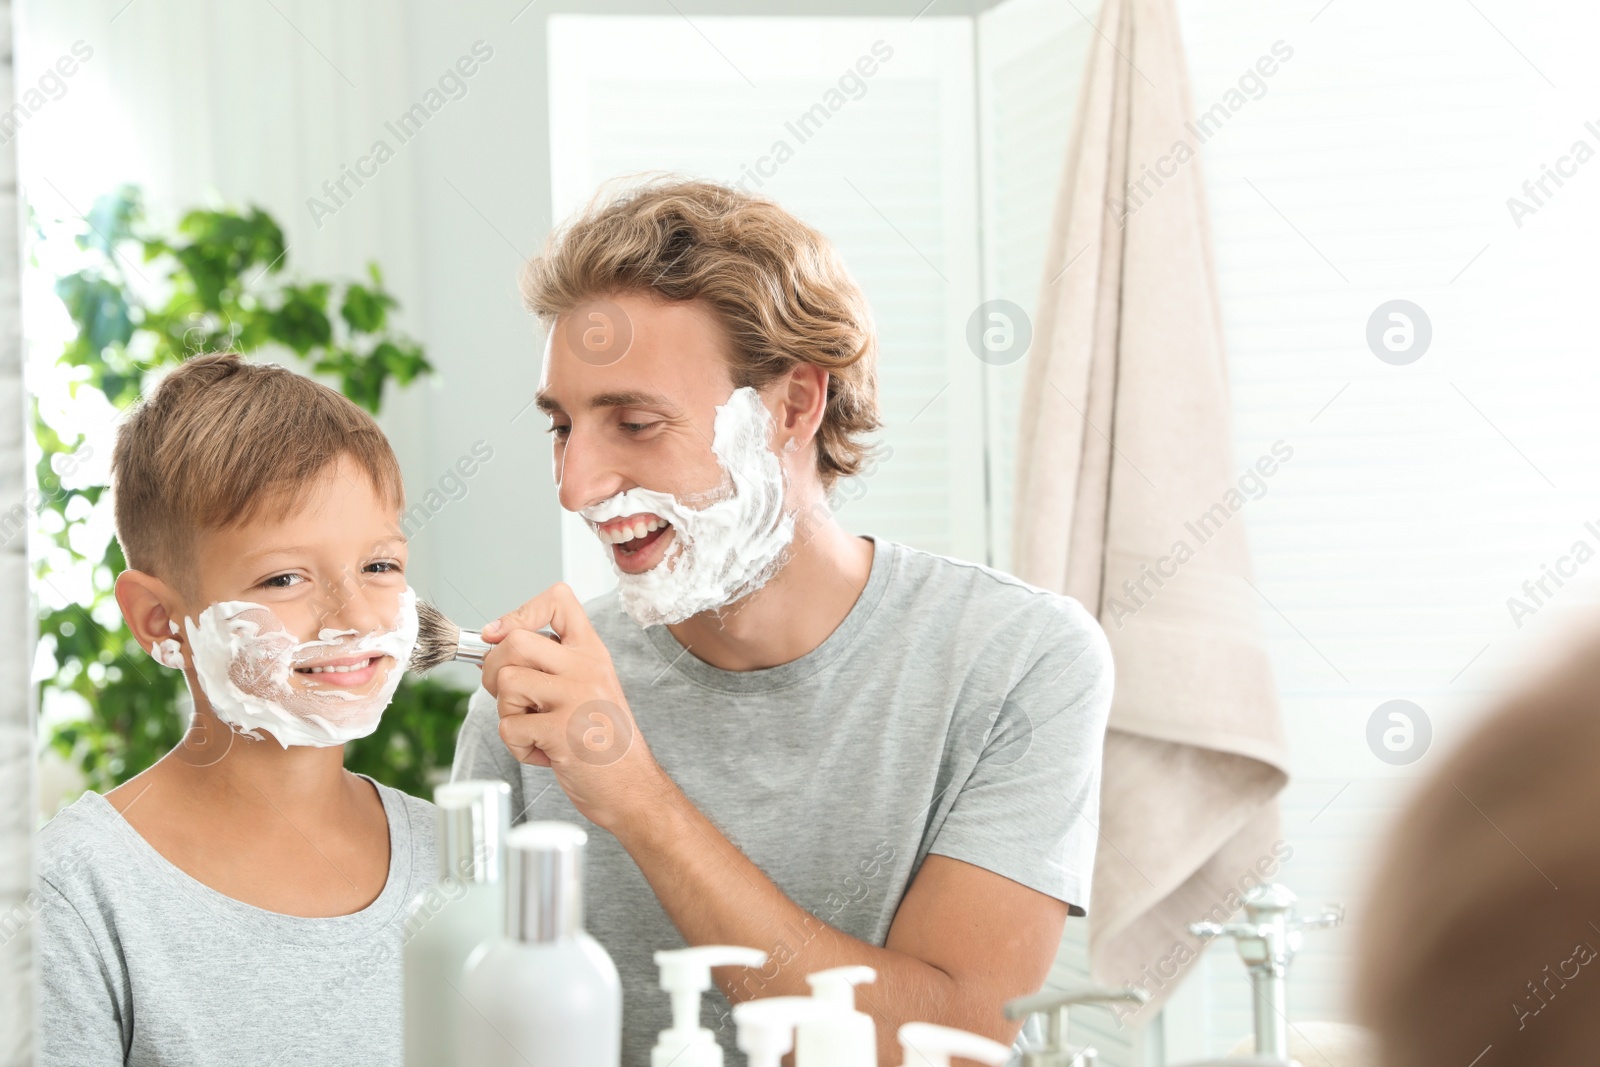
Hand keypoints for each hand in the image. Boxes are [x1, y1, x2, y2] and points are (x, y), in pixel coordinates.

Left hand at [479, 583, 663, 831]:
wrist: (632, 787)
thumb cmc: (603, 740)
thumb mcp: (588, 685)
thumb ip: (551, 662)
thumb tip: (493, 643)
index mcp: (593, 652)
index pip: (558, 599)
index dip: (520, 612)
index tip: (501, 635)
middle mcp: (587, 668)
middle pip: (515, 641)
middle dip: (494, 669)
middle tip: (511, 695)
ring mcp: (576, 698)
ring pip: (506, 682)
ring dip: (507, 711)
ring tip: (533, 727)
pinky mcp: (562, 732)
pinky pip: (509, 726)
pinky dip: (517, 746)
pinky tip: (543, 751)